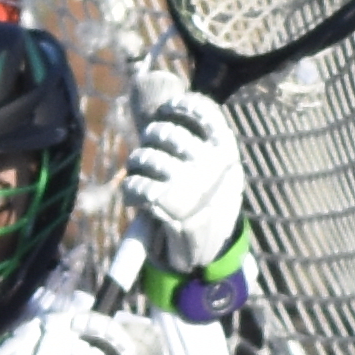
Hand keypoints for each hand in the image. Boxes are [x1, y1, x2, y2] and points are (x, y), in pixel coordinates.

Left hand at [124, 92, 259, 318]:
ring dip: (136, 166)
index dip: (178, 106)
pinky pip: (134, 185)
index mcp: (225, 150)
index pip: (202, 111)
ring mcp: (188, 182)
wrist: (208, 249)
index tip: (165, 110)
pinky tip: (136, 197)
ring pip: (144, 157)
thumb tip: (164, 111)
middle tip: (149, 153)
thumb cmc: (208, 203)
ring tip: (141, 177)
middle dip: (149, 141)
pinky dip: (129, 192)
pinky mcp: (166, 203)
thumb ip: (201, 143)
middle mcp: (209, 163)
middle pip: (164, 132)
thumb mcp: (218, 170)